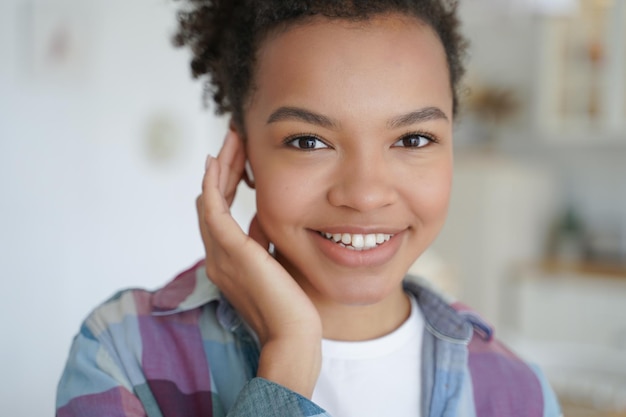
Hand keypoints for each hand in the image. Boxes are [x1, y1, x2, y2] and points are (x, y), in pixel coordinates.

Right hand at [196, 129, 321, 396]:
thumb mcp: (273, 262)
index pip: (218, 213)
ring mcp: (220, 254)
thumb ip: (262, 239)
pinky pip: (212, 209)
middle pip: (209, 202)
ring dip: (218, 168)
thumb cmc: (289, 305)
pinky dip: (211, 183)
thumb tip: (261, 214)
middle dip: (221, 168)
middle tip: (232, 138)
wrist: (293, 335)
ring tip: (229, 139)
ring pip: (209, 200)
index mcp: (226, 260)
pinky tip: (216, 161)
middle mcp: (216, 256)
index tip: (237, 157)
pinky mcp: (231, 252)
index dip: (225, 183)